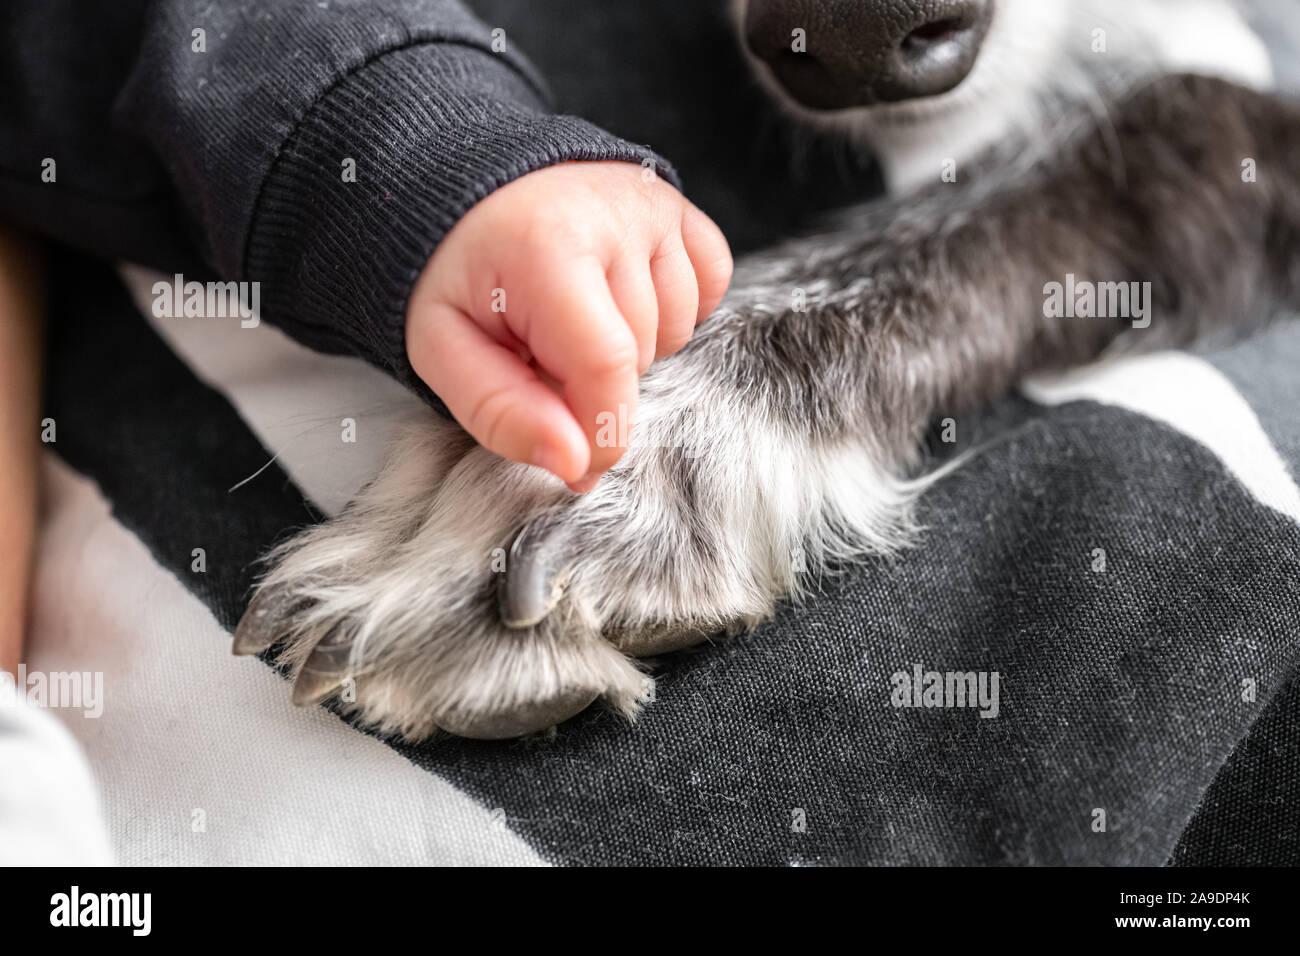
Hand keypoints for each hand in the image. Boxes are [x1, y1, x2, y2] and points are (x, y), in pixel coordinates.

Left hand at [405, 161, 731, 491]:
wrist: (471, 191)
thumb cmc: (457, 273)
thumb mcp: (442, 350)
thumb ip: (502, 413)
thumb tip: (576, 464)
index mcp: (547, 248)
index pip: (606, 367)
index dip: (600, 431)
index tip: (579, 461)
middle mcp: (614, 216)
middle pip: (640, 356)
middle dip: (595, 380)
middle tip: (544, 349)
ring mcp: (653, 206)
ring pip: (678, 329)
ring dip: (633, 345)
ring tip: (577, 317)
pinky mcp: (678, 204)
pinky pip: (711, 286)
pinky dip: (674, 308)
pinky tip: (623, 296)